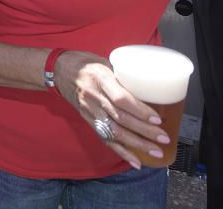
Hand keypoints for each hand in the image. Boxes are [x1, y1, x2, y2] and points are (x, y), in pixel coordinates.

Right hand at [53, 50, 170, 169]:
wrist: (59, 70)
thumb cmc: (86, 63)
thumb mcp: (105, 62)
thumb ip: (124, 75)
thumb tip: (149, 87)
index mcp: (100, 78)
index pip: (121, 99)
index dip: (139, 111)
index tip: (157, 119)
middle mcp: (94, 97)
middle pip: (121, 119)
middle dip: (144, 131)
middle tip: (163, 138)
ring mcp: (90, 111)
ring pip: (114, 132)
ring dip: (137, 145)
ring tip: (155, 152)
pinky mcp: (88, 121)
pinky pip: (105, 139)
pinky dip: (121, 152)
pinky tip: (135, 161)